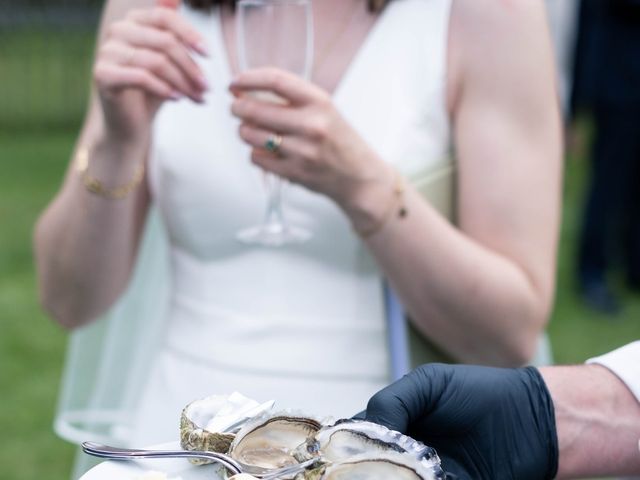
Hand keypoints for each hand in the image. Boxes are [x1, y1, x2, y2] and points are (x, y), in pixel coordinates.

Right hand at [94, 0, 208, 142]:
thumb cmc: (152, 92)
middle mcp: (117, 32)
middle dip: (191, 66)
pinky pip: (141, 77)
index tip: (209, 55)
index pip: (165, 17)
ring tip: (197, 98)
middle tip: (207, 87)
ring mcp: (107, 53)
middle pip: (164, 41)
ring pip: (156, 61)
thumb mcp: (167, 61)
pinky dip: (164, 89)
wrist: (130, 125)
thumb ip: (171, 32)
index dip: (190, 33)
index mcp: (133, 22)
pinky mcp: (102, 75)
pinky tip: (177, 99)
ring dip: (183, 82)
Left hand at [229, 68, 391, 212]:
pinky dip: (255, 153)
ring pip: (251, 134)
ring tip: (253, 131)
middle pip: (255, 109)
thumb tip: (246, 93)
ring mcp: (302, 150)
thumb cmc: (340, 142)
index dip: (249, 78)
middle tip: (236, 108)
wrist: (360, 177)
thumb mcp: (324, 110)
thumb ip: (291, 100)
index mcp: (320, 102)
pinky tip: (267, 151)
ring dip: (245, 131)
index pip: (275, 80)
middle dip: (238, 107)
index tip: (236, 82)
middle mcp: (311, 124)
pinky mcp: (294, 172)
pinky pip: (256, 157)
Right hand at [364, 364, 558, 479]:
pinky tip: (430, 475)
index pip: (356, 437)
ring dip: (390, 476)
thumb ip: (393, 402)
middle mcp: (403, 454)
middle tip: (379, 465)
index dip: (348, 445)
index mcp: (394, 423)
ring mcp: (426, 476)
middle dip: (367, 468)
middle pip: (371, 467)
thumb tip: (366, 432)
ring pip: (394, 479)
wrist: (533, 422)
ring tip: (413, 469)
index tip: (346, 451)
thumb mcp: (429, 384)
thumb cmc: (479, 394)